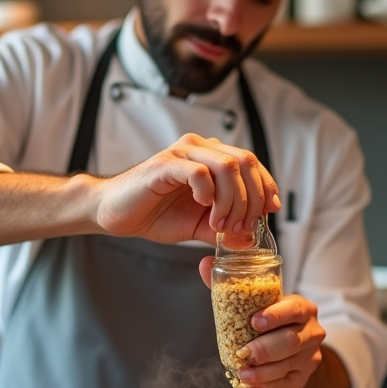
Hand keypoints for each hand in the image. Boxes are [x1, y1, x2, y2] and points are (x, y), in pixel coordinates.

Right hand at [94, 133, 279, 244]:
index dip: (266, 187)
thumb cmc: (155, 214)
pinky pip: (199, 172)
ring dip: (231, 200)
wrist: (117, 214)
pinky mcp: (165, 164)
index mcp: (212, 157)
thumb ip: (225, 230)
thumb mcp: (199, 226)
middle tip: (240, 227)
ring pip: (227, 166)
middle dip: (251, 200)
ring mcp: (183, 153)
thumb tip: (250, 239)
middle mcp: (200, 148)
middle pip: (245, 163)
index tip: (268, 213)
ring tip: (219, 223)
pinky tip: (202, 207)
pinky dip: (208, 193)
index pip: (252, 164)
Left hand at [198, 256, 325, 387]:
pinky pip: (285, 383)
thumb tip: (205, 264)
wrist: (294, 345)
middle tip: (243, 353)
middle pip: (291, 341)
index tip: (254, 322)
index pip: (294, 309)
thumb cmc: (271, 319)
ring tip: (241, 374)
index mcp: (302, 307)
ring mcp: (310, 355)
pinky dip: (266, 386)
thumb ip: (232, 285)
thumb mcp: (258, 302)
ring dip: (262, 372)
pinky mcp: (303, 376)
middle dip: (265, 349)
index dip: (275, 316)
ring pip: (287, 365)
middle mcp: (311, 331)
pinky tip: (250, 386)